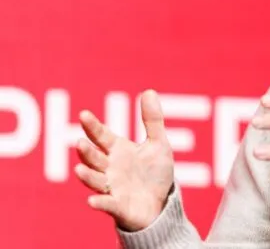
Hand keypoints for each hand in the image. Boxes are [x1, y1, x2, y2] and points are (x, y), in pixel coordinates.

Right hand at [74, 89, 174, 231]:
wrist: (161, 204)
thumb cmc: (154, 172)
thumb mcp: (158, 144)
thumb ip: (152, 120)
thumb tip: (148, 91)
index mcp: (118, 151)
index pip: (101, 136)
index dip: (93, 126)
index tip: (84, 114)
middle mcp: (110, 168)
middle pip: (94, 158)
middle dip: (87, 152)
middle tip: (80, 143)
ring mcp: (112, 188)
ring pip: (95, 181)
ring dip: (87, 176)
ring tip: (79, 170)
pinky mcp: (118, 206)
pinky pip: (107, 204)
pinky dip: (100, 203)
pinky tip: (92, 201)